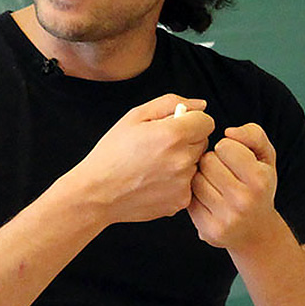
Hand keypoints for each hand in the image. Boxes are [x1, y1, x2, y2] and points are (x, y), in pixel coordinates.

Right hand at [70, 94, 213, 224]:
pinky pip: (188, 185)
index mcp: (173, 135)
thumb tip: (201, 105)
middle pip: (202, 143)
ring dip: (182, 162)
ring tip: (154, 166)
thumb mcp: (135, 116)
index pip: (206, 122)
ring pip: (195, 165)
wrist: (98, 193)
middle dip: (186, 141)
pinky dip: (176, 183)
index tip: (174, 127)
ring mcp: (183, 183)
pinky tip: (154, 182)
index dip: (190, 121)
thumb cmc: (112, 153)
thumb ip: (170, 103)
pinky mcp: (180, 202)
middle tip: (159, 147)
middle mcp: (182, 160)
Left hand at [187, 123, 279, 250]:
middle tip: (223, 171)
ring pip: (195, 180)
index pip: (225, 146)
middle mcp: (243, 201)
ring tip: (215, 184)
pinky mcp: (209, 230)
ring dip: (202, 178)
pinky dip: (196, 196)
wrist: (256, 232)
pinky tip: (209, 199)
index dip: (227, 148)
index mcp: (259, 180)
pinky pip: (189, 200)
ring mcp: (225, 218)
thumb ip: (253, 135)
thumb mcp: (266, 157)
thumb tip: (229, 132)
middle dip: (212, 161)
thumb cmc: (259, 187)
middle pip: (207, 161)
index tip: (233, 157)